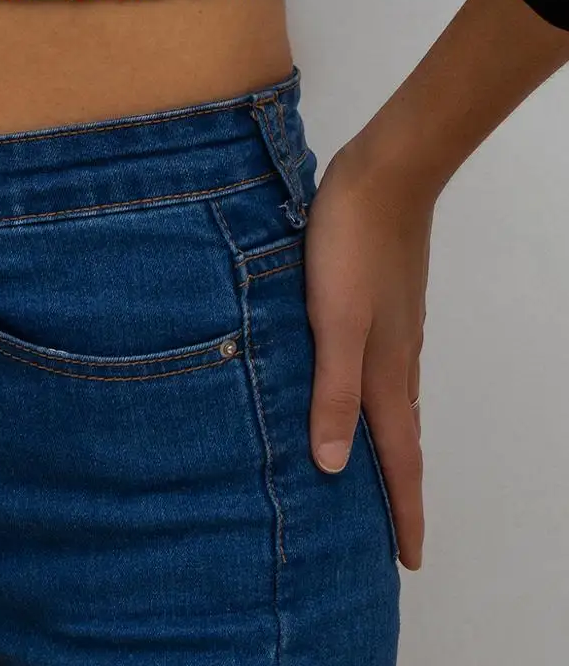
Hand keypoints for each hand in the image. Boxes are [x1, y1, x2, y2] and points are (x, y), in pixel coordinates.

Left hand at [303, 140, 430, 569]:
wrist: (381, 180)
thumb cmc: (352, 249)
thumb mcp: (334, 322)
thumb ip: (332, 389)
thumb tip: (330, 464)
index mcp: (385, 371)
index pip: (399, 457)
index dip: (404, 510)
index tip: (411, 561)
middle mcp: (394, 358)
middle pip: (400, 437)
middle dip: (399, 488)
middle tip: (392, 531)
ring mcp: (390, 329)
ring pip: (389, 403)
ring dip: (383, 445)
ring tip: (370, 473)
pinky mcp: (379, 304)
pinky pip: (377, 370)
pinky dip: (367, 399)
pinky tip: (347, 391)